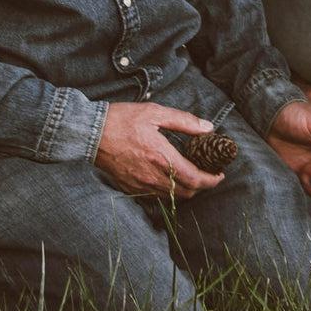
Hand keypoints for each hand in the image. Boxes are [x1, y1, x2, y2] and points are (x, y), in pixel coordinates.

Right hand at [94, 103, 222, 199]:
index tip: (219, 175)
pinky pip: (155, 196)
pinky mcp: (130, 187)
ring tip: (190, 174)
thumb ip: (184, 121)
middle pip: (187, 192)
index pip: (195, 179)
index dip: (211, 181)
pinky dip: (168, 190)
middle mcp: (153, 176)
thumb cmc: (123, 119)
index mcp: (162, 157)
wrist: (91, 133)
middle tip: (207, 173)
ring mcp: (140, 185)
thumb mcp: (155, 113)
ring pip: (172, 197)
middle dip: (201, 186)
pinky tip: (168, 177)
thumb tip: (208, 128)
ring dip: (185, 189)